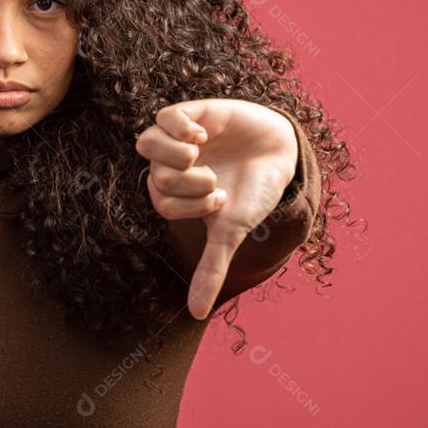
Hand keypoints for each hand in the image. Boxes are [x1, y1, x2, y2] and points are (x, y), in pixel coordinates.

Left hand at [135, 98, 297, 319]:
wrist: (280, 153)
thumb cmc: (251, 193)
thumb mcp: (230, 231)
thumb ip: (210, 269)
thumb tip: (196, 315)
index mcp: (172, 193)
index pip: (162, 203)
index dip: (191, 206)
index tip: (220, 200)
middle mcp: (168, 165)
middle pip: (155, 176)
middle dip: (191, 183)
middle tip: (216, 179)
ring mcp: (177, 138)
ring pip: (147, 143)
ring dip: (178, 154)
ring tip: (202, 153)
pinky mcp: (190, 112)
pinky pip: (164, 115)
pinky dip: (182, 126)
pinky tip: (205, 133)